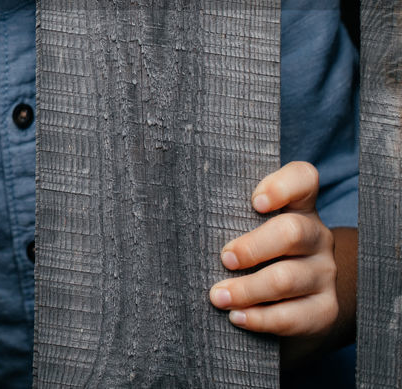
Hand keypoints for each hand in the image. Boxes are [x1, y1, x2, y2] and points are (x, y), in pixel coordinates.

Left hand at [209, 161, 338, 340]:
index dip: (282, 186)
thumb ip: (227, 217)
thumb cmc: (255, 253)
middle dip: (252, 247)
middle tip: (224, 259)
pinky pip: (294, 316)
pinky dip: (261, 319)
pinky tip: (237, 317)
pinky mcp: (324, 309)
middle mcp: (316, 236)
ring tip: (217, 296)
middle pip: (292, 232)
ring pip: (288, 279)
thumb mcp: (245, 228)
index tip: (255, 202)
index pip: (303, 179)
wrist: (295, 301)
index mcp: (297, 207)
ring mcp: (324, 273)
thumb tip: (174, 215)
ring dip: (247, 290)